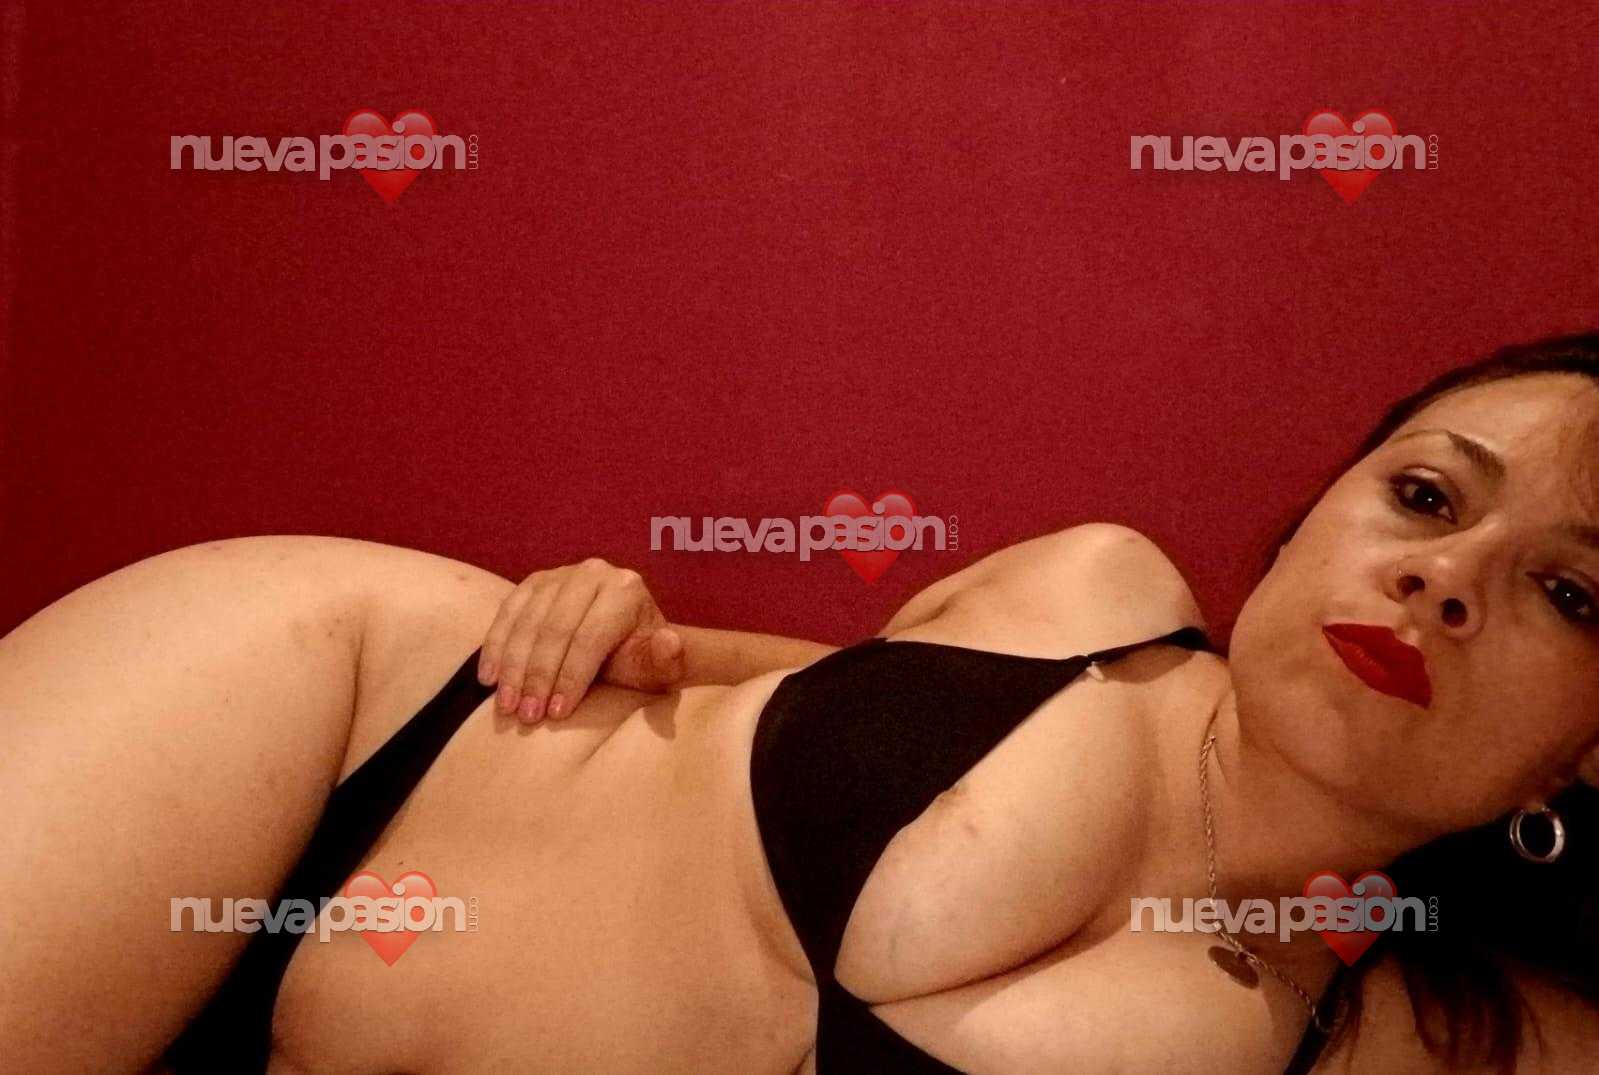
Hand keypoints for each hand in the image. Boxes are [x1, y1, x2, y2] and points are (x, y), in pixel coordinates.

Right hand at [478, 558, 685, 723]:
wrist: (626, 638)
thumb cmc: (639, 659)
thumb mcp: (659, 667)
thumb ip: (668, 660)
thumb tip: (669, 642)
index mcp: (625, 589)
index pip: (590, 637)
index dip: (571, 677)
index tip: (557, 713)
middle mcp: (592, 573)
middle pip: (555, 629)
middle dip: (538, 676)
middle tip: (527, 715)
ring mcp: (559, 574)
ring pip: (528, 622)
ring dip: (513, 667)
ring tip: (508, 705)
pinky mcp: (534, 583)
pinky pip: (508, 613)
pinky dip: (496, 646)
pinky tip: (489, 679)